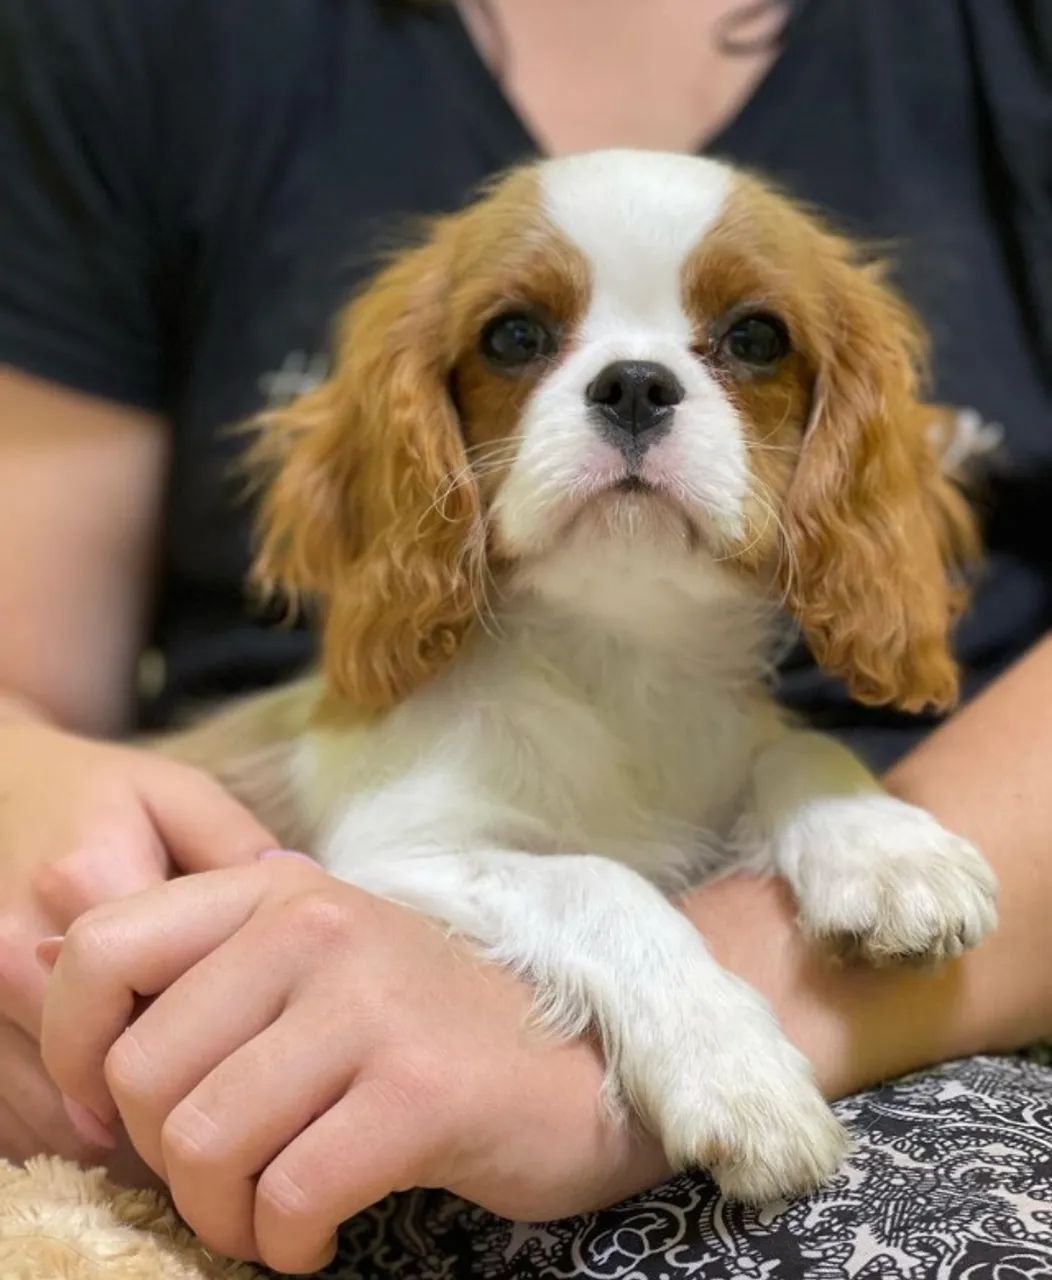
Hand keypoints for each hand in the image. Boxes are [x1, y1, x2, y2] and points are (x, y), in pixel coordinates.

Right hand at [0, 717, 273, 1163]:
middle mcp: (12, 951)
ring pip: (56, 1114)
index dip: (222, 1038)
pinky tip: (115, 1103)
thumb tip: (307, 902)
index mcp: (82, 883)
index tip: (264, 1047)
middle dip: (175, 1092)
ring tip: (179, 1096)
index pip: (162, 1001)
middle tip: (229, 1086)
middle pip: (107, 1071)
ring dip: (123, 1126)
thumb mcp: (178, 796)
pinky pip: (14, 1127)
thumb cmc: (97, 798)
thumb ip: (238, 849)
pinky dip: (70, 1132)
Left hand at [40, 856, 668, 1272]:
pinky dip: (284, 1243)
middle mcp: (316, 928)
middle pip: (142, 1075)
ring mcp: (371, 1005)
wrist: (577, 1061)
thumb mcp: (301, 970)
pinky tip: (319, 1231)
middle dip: (165, 1156)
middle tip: (229, 1173)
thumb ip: (179, 967)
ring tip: (272, 1207)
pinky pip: (286, 1197)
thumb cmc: (420, 1026)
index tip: (110, 1112)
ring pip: (204, 1142)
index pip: (102, 951)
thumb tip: (33, 970)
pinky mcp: (419, 1093)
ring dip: (223, 1212)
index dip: (72, 1050)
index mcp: (274, 892)